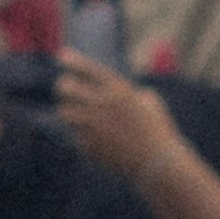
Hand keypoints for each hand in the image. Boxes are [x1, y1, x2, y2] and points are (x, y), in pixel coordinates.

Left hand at [47, 56, 187, 175]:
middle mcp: (101, 104)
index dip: (73, 61)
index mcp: (118, 90)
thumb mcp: (150, 102)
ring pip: (64, 112)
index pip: (88, 69)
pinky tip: (94, 139)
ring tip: (77, 115)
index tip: (61, 56)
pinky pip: (75, 135)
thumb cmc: (157, 131)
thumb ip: (131, 92)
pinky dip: (81, 136)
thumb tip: (122, 91)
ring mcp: (92, 125)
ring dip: (69, 111)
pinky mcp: (88, 144)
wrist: (156, 162)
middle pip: (66, 88)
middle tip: (65, 89)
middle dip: (64, 86)